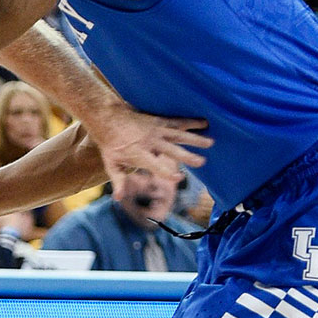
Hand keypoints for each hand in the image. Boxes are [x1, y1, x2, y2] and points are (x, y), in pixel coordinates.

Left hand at [82, 106, 209, 184]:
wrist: (107, 118)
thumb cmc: (110, 144)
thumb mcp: (111, 164)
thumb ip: (118, 181)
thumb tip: (118, 199)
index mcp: (139, 154)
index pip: (155, 165)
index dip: (167, 172)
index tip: (180, 178)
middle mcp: (150, 142)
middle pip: (171, 150)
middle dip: (187, 156)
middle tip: (203, 162)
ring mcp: (156, 130)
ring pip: (178, 135)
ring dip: (195, 139)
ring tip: (211, 142)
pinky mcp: (159, 121)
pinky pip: (177, 121)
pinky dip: (191, 121)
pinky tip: (205, 122)